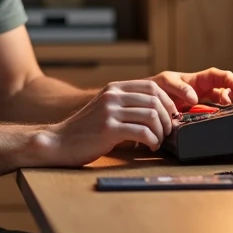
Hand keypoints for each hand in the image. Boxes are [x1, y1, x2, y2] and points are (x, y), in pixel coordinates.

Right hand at [40, 80, 178, 165]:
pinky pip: (143, 132)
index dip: (168, 101)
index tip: (172, 115)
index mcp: (114, 88)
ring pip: (152, 116)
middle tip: (168, 131)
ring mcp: (110, 111)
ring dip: (161, 131)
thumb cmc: (86, 130)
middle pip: (155, 100)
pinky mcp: (109, 129)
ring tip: (158, 141)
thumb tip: (158, 110)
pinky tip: (149, 146)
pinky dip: (152, 141)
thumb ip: (126, 104)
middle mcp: (113, 96)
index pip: (152, 86)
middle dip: (168, 118)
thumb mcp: (105, 108)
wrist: (60, 141)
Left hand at [149, 68, 232, 110]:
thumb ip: (179, 87)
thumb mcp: (166, 82)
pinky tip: (220, 119)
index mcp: (199, 79)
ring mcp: (202, 103)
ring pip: (222, 101)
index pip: (221, 76)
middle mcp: (204, 90)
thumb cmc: (157, 87)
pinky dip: (219, 115)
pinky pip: (212, 113)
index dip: (231, 82)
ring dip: (230, 104)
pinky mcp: (198, 114)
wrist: (147, 101)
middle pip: (227, 88)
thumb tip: (194, 97)